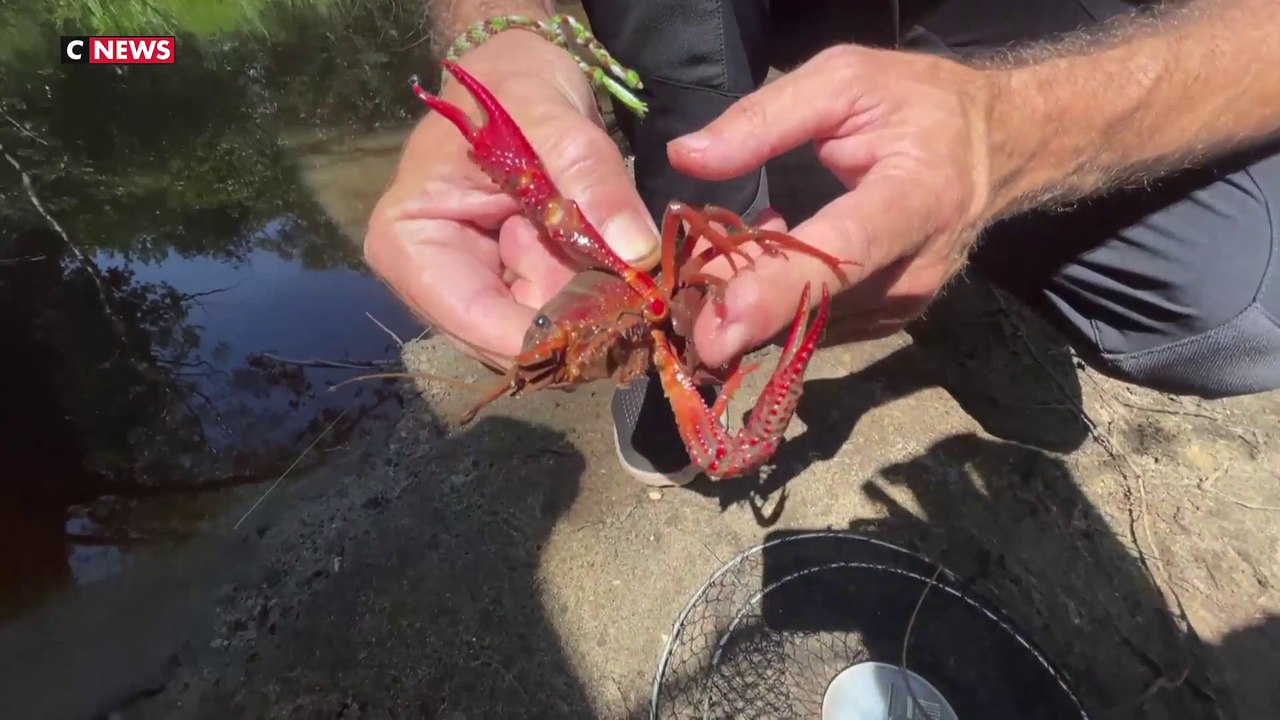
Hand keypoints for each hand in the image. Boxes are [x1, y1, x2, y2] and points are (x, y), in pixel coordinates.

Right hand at [364, 31, 658, 366]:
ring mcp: (469, 289)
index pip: (475, 320)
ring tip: (633, 279)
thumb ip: (593, 183)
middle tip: (642, 302)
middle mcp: (429, 281)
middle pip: (507, 339)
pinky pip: (554, 315)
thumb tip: (638, 253)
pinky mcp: (506, 290)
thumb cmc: (515, 86)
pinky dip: (592, 301)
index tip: (616, 330)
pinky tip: (622, 276)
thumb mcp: (555, 120)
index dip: (546, 336)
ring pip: (538, 335)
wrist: (518, 73)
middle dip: (575, 325)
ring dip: (590, 314)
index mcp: (409, 242)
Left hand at [668, 44, 1000, 366]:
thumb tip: (687, 156)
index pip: (841, 253)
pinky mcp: (887, 323)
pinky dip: (771, 303)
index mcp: (915, 199)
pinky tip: (763, 255)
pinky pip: (812, 326)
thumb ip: (765, 118)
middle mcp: (913, 268)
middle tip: (680, 278)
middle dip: (733, 300)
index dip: (777, 290)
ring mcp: (902, 305)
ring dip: (745, 300)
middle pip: (810, 304)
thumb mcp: (847, 80)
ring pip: (802, 324)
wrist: (997, 149)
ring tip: (721, 250)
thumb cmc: (922, 106)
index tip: (720, 326)